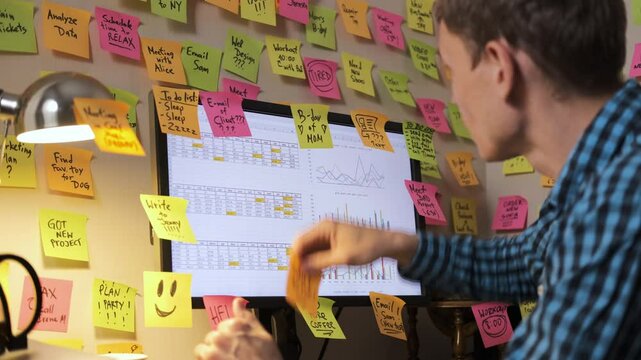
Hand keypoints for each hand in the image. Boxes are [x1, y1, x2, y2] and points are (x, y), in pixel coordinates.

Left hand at [194, 298, 282, 359]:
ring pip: (202, 350)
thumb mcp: (263, 334)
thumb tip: (238, 302)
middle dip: (219, 345)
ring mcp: (212, 353)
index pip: (222, 325)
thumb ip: (247, 316)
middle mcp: (221, 338)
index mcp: (234, 327)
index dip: (229, 335)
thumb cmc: (267, 359)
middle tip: (231, 354)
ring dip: (210, 355)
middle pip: (212, 337)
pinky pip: (200, 359)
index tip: (234, 342)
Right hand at [291, 220, 418, 272]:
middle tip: (300, 277)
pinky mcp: (334, 242)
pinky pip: (320, 251)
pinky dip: (317, 262)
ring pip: (311, 249)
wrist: (386, 244)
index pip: (300, 241)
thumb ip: (320, 263)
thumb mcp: (342, 258)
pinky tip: (316, 273)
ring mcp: (329, 235)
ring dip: (308, 262)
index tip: (295, 272)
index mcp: (324, 228)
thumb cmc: (366, 247)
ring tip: (307, 278)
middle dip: (301, 260)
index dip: (296, 257)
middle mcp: (324, 229)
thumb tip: (303, 268)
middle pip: (304, 244)